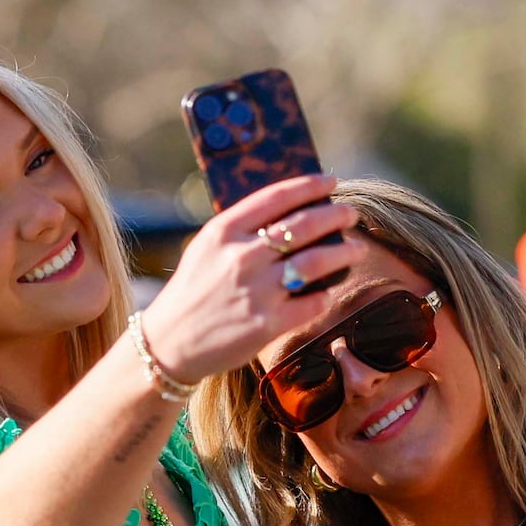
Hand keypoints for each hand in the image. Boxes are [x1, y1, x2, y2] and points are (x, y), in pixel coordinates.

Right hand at [138, 174, 364, 383]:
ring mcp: (257, 290)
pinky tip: (327, 290)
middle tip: (351, 215)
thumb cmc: (193, 291)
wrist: (169, 343)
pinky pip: (312, 301)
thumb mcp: (206, 249)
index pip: (278, 197)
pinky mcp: (267, 323)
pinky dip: (325, 294)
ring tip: (356, 249)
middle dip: (336, 216)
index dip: (310, 185)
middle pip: (304, 225)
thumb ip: (242, 229)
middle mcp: (242, 256)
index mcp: (225, 231)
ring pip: (318, 261)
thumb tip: (291, 213)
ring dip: (344, 252)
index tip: (331, 182)